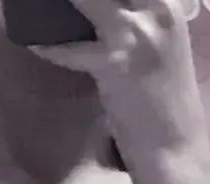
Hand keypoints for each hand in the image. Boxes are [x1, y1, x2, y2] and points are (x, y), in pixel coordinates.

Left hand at [26, 0, 209, 164]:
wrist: (174, 144)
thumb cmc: (164, 98)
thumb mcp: (159, 45)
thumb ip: (137, 19)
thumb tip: (101, 10)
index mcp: (168, 3)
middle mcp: (157, 9)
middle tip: (57, 2)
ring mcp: (136, 34)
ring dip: (63, 2)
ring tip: (38, 6)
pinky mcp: (114, 63)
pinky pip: (70, 50)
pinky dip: (50, 48)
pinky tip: (35, 44)